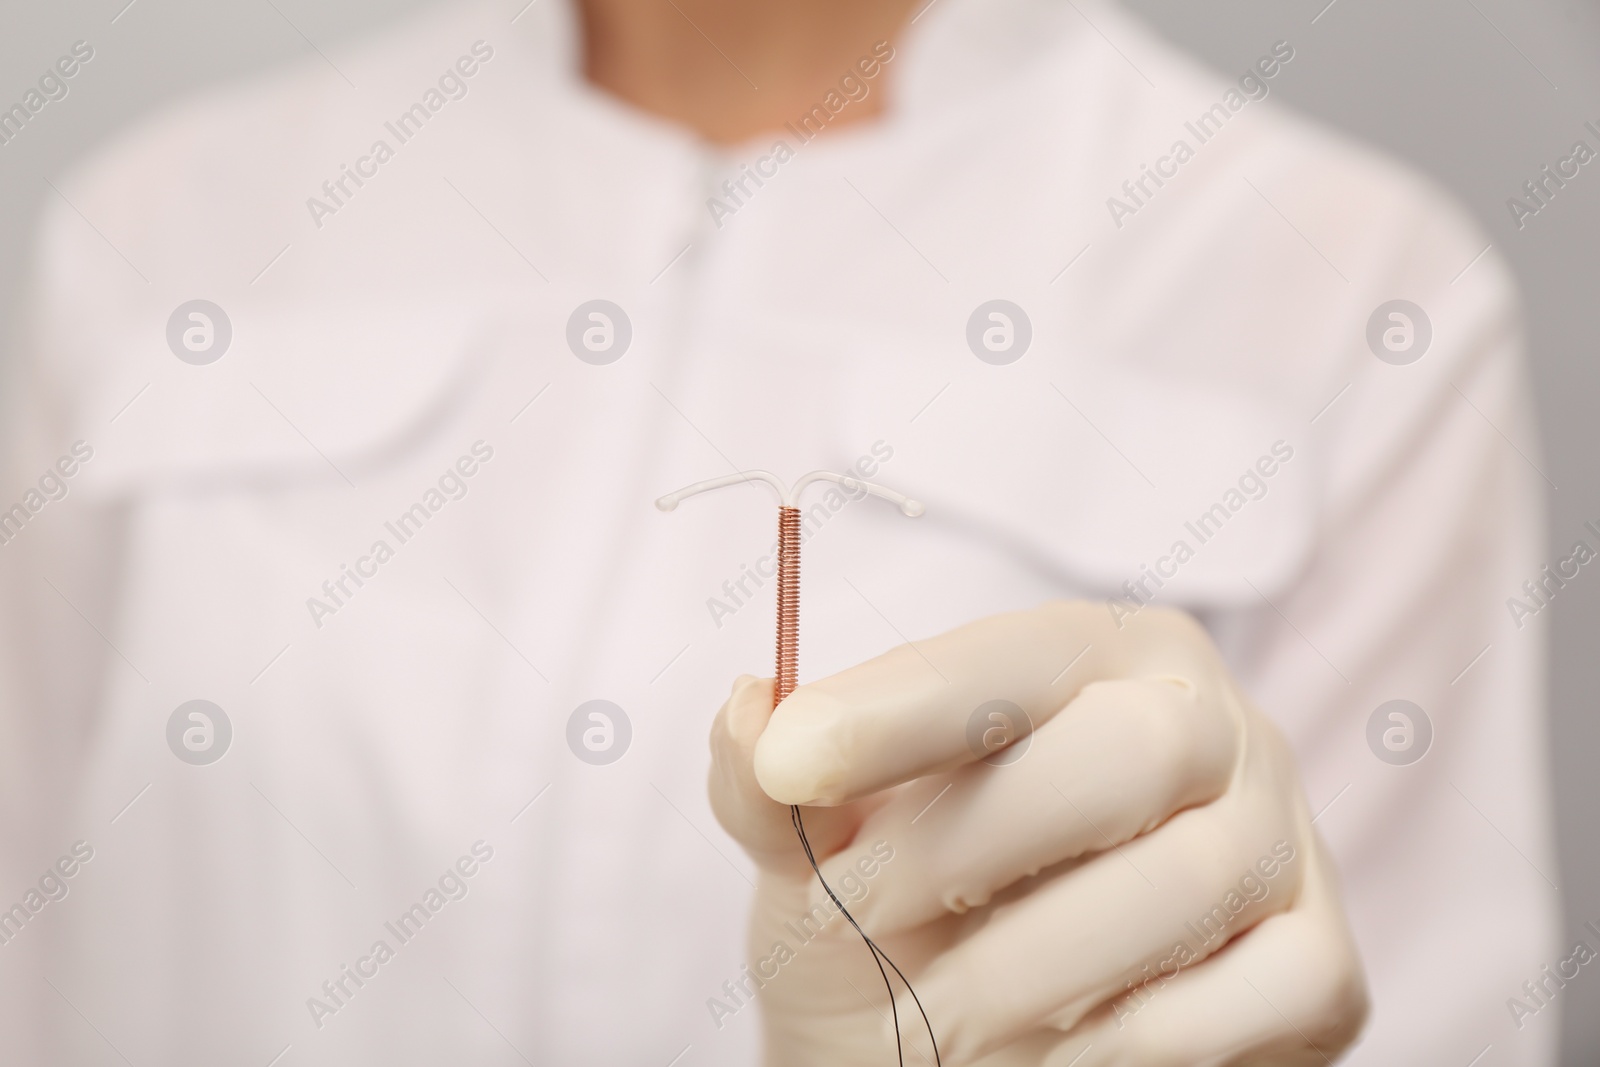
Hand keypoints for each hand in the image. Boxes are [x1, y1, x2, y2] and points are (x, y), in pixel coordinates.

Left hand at [708, 601, 1368, 1065]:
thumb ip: (773, 785)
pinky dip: (1124, 1045)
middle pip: (1129, 752)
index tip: (792, 759)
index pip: (1013, 658)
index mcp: (1093, 654)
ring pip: (1183, 886)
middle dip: (971, 843)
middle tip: (853, 911)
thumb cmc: (896, 917)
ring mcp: (1285, 842)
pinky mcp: (1323, 967)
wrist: (973, 1042)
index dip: (903, 704)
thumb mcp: (815, 851)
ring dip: (1025, 969)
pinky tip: (1050, 1051)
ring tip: (934, 1012)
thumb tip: (749, 708)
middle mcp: (1210, 724)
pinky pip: (1247, 1003)